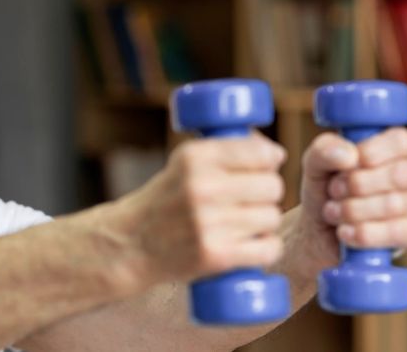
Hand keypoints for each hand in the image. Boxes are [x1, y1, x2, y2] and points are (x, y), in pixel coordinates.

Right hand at [125, 133, 286, 282]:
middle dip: (267, 194)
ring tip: (244, 224)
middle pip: (273, 186)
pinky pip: (269, 248)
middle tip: (250, 201)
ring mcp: (208, 223)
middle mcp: (201, 187)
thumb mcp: (185, 164)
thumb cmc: (167, 200)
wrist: (131, 243)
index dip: (268, 162)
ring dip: (264, 222)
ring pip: (272, 217)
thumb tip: (275, 154)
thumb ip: (225, 152)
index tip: (262, 169)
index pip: (261, 153)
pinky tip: (252, 245)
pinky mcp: (215, 255)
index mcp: (194, 157)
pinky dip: (266, 248)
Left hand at [297, 128, 406, 275]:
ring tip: (332, 212)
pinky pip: (396, 233)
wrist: (320, 231)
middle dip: (357, 184)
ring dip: (352, 210)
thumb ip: (324, 150)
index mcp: (396, 148)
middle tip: (334, 191)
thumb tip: (348, 155)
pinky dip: (362, 233)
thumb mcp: (315, 164)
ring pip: (395, 205)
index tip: (347, 164)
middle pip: (401, 174)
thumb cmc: (324, 190)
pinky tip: (344, 231)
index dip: (371, 153)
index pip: (401, 141)